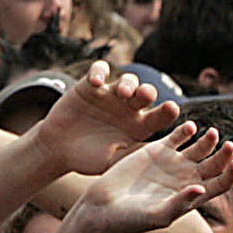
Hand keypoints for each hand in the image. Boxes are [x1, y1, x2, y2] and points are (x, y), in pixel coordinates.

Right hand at [28, 61, 182, 177]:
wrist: (59, 149)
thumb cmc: (89, 158)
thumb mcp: (111, 161)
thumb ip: (130, 155)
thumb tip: (156, 154)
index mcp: (139, 126)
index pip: (159, 117)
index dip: (167, 112)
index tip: (173, 109)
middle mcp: (128, 108)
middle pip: (145, 94)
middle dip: (147, 92)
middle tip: (145, 95)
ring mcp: (110, 94)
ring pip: (127, 80)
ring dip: (127, 84)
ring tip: (122, 92)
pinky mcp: (91, 85)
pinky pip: (99, 71)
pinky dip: (99, 72)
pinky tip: (95, 82)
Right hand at [79, 124, 232, 232]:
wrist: (103, 207)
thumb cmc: (131, 220)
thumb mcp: (158, 215)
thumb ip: (180, 203)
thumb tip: (201, 189)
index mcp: (192, 197)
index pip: (221, 184)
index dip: (230, 175)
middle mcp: (186, 178)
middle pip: (215, 163)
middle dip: (224, 154)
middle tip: (229, 145)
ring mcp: (172, 162)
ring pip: (200, 147)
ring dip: (209, 140)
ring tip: (211, 133)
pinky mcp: (156, 150)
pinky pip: (177, 136)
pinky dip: (185, 130)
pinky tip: (190, 127)